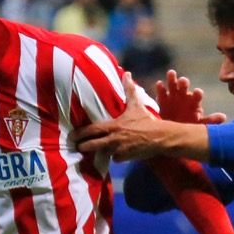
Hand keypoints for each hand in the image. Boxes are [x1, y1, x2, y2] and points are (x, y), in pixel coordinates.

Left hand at [74, 72, 190, 162]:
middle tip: (77, 147)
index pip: (92, 130)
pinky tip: (119, 152)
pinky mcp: (125, 158)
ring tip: (95, 152)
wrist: (160, 137)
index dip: (81, 134)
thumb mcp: (136, 105)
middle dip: (83, 147)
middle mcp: (114, 139)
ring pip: (103, 153)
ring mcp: (119, 150)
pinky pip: (116, 159)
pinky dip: (116, 156)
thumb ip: (129, 90)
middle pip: (92, 145)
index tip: (73, 136)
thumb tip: (127, 74)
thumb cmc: (147, 120)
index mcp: (114, 125)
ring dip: (101, 152)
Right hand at [154, 70, 226, 125]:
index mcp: (194, 101)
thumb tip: (223, 117)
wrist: (174, 130)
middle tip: (184, 81)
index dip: (197, 94)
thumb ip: (210, 121)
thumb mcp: (199, 125)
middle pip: (184, 87)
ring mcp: (173, 96)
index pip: (197, 96)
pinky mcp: (163, 99)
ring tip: (171, 73)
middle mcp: (184, 96)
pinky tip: (160, 84)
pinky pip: (162, 93)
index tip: (197, 93)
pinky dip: (161, 88)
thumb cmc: (190, 125)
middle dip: (184, 83)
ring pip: (173, 86)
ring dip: (172, 79)